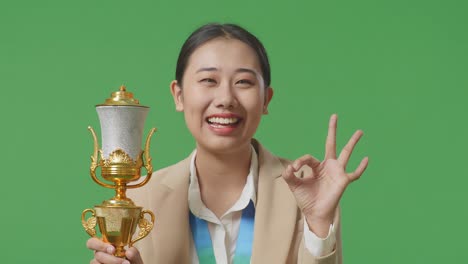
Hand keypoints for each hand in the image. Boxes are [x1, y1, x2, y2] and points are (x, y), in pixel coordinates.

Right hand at [87, 238, 143, 263]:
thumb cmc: (131, 262)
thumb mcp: (135, 257)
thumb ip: (134, 254)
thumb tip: (129, 251)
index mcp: (105, 246)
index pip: (92, 242)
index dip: (99, 245)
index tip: (113, 249)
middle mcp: (99, 255)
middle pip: (96, 255)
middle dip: (109, 258)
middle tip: (123, 262)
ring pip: (95, 263)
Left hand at [282, 114, 368, 236]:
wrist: (315, 213)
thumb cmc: (306, 199)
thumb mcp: (294, 185)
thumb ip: (289, 175)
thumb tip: (288, 167)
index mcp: (316, 166)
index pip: (308, 157)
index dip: (299, 161)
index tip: (293, 170)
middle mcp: (328, 166)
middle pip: (331, 144)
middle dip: (332, 130)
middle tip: (334, 116)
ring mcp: (337, 172)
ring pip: (346, 153)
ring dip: (352, 142)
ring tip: (360, 131)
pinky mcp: (343, 181)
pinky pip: (354, 173)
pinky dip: (361, 167)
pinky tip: (366, 158)